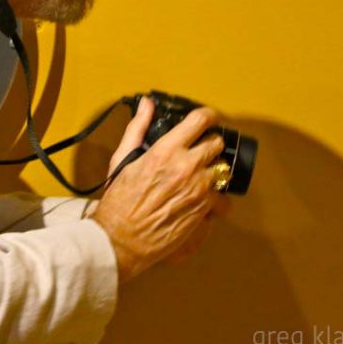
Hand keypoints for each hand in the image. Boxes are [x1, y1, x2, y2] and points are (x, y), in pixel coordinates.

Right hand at [92, 96, 224, 283]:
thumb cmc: (119, 200)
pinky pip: (223, 197)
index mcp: (166, 150)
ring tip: (200, 177)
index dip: (208, 116)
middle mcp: (187, 166)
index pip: (200, 120)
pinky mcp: (204, 210)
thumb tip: (146, 104)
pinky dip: (216, 197)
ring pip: (222, 169)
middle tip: (199, 151)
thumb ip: (137, 128)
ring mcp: (199, 189)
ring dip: (213, 171)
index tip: (208, 119)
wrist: (121, 239)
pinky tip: (204, 199)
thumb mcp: (122, 159)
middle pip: (217, 143)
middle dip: (209, 144)